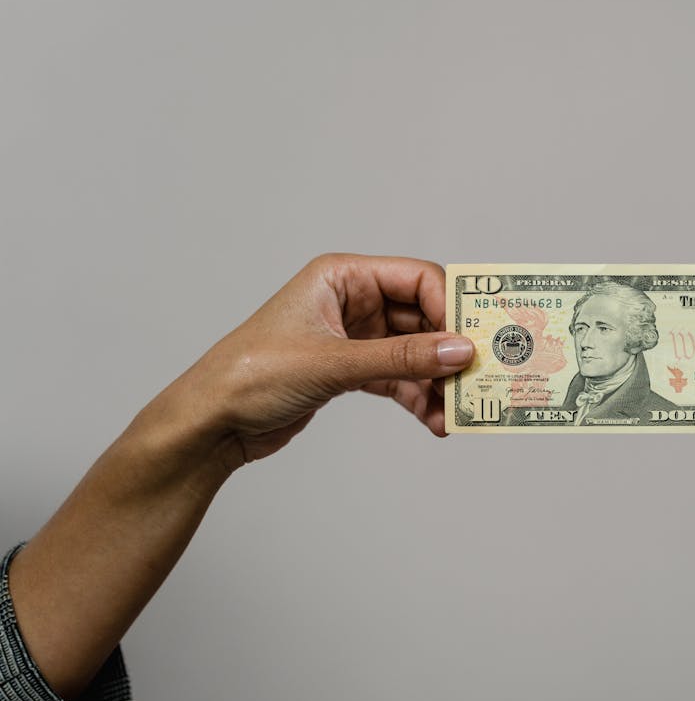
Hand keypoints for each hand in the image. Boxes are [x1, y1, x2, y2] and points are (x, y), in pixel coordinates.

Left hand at [172, 253, 474, 468]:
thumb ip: (401, 358)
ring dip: (437, 382)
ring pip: (415, 352)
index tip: (475, 341)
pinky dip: (418, 397)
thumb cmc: (251, 375)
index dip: (451, 308)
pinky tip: (433, 420)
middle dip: (450, 350)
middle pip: (423, 317)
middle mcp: (352, 300)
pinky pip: (399, 378)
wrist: (210, 423)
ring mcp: (353, 336)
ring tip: (454, 411)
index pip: (418, 278)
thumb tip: (460, 351)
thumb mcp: (333, 364)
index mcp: (343, 277)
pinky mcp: (351, 370)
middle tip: (478, 379)